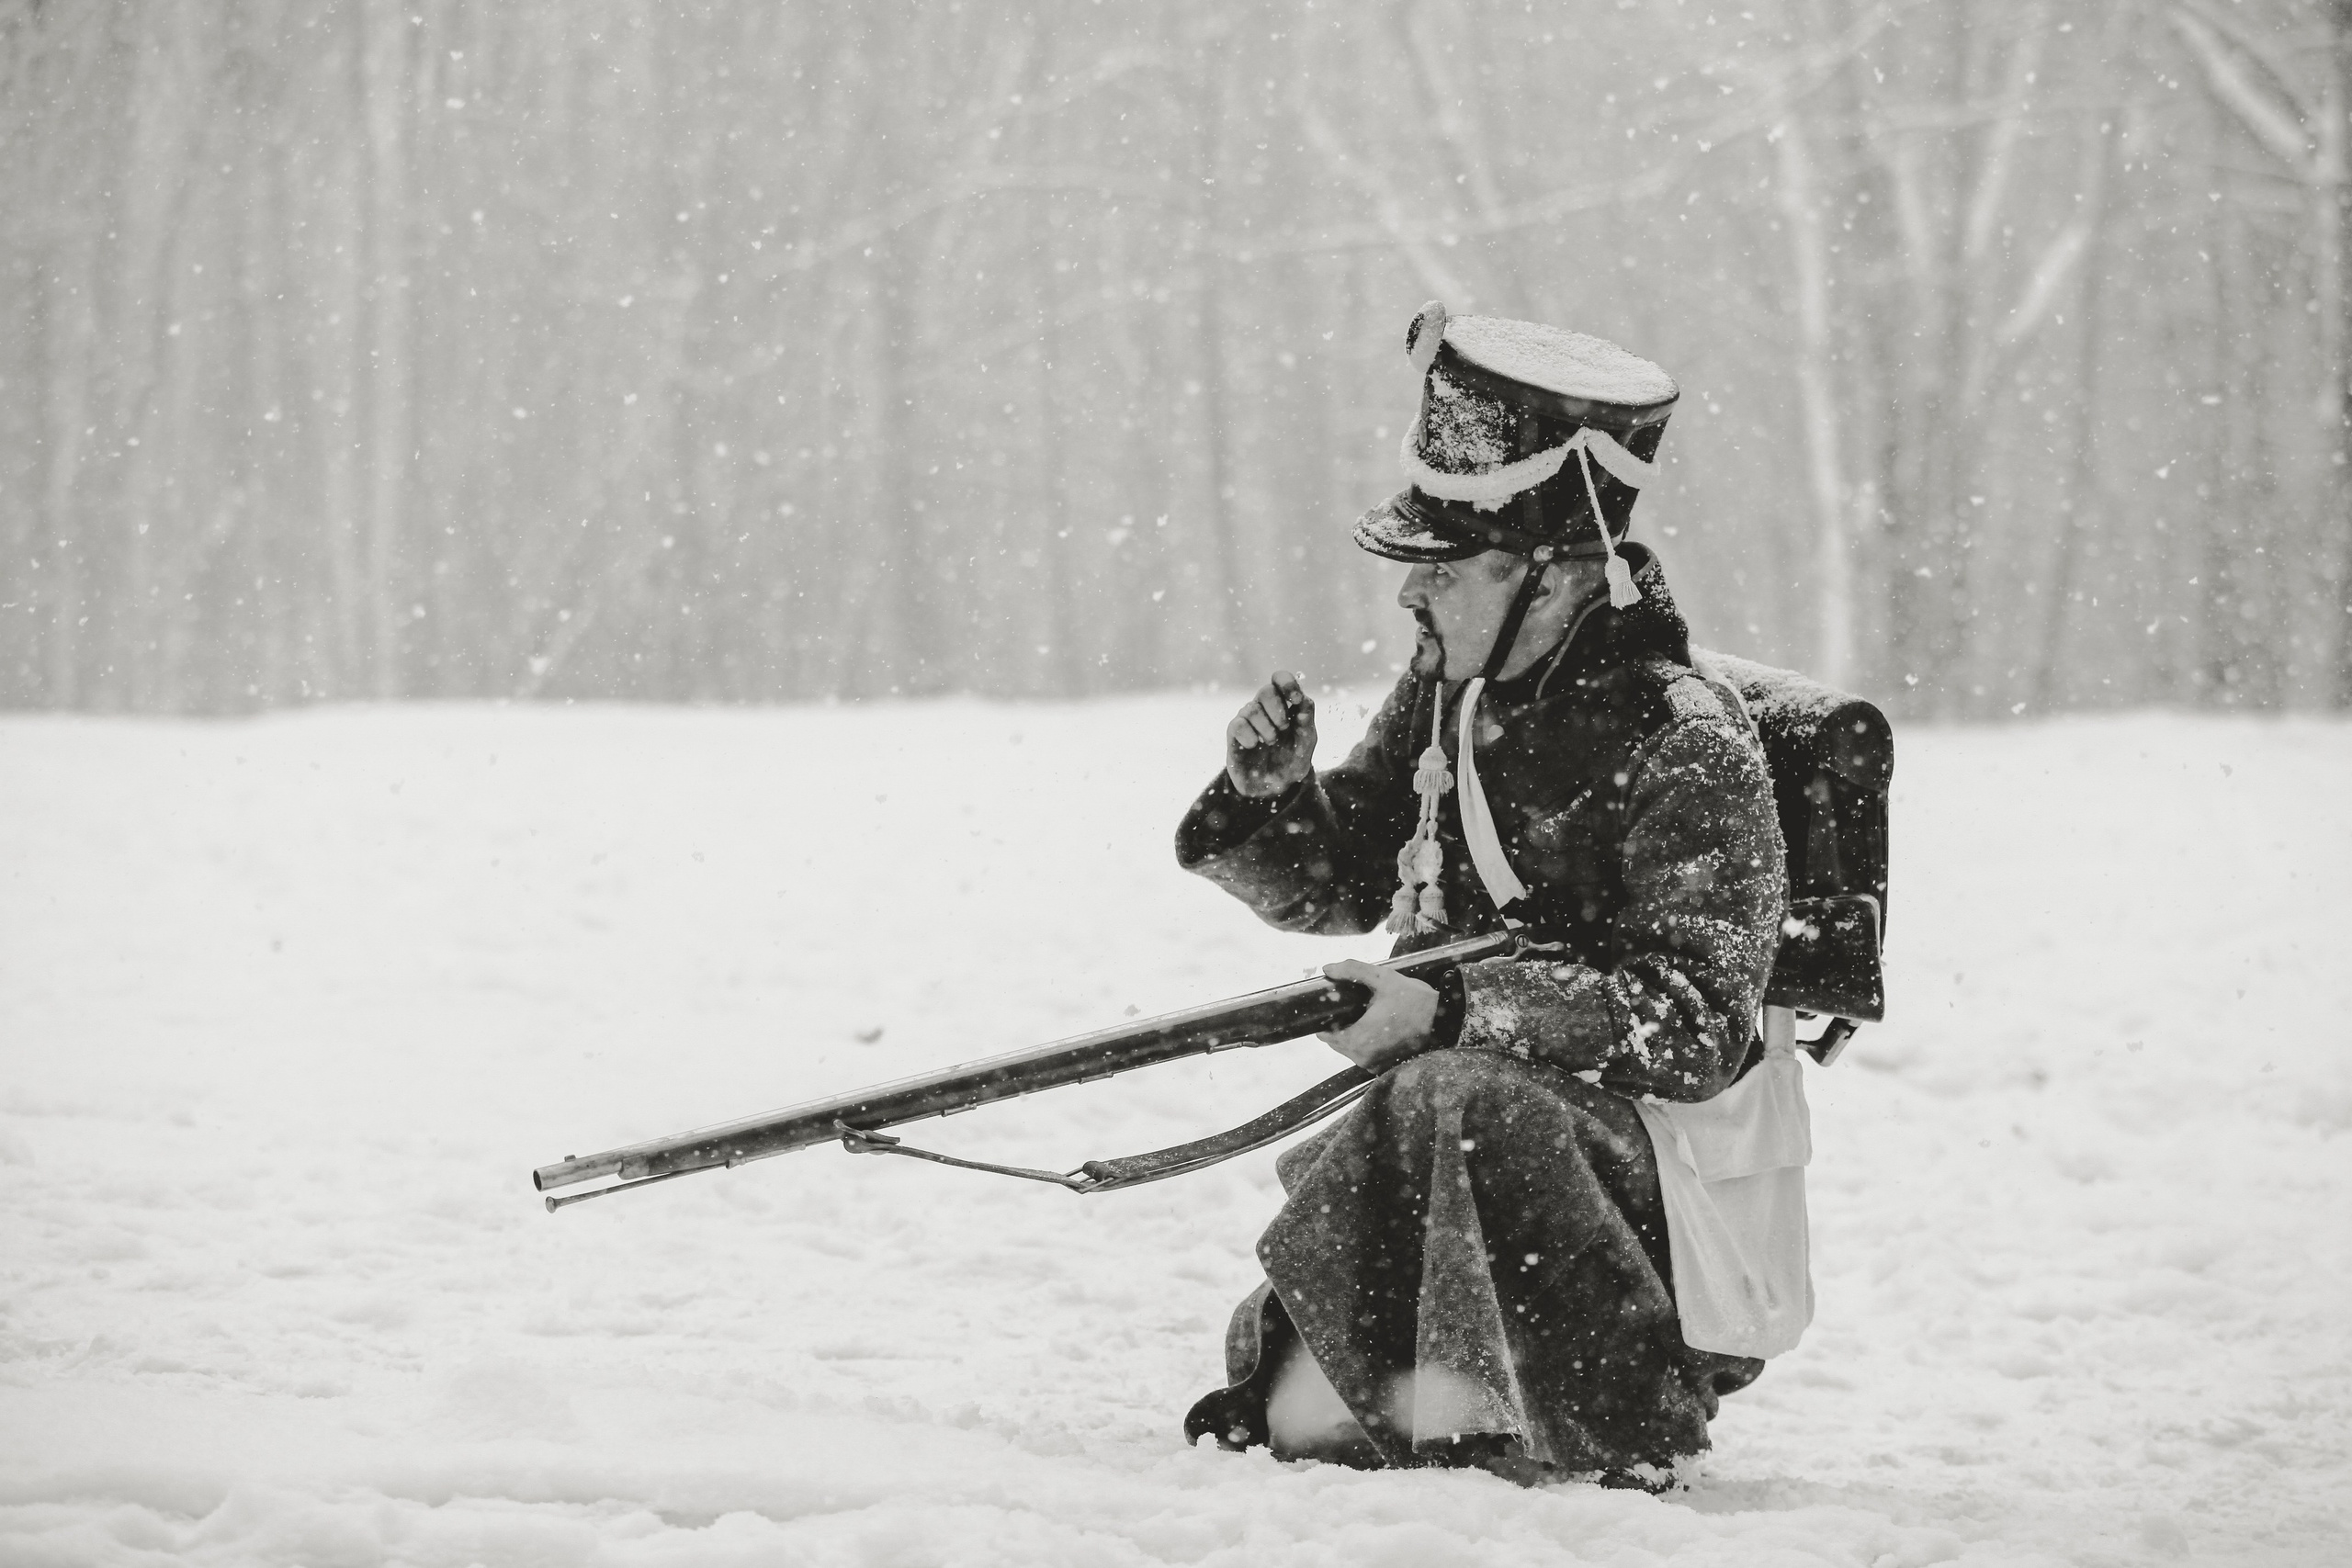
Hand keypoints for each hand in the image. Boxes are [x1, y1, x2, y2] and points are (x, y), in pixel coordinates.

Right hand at [1225, 671, 1316, 798]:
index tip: (1296, 699)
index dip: (1287, 683)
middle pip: (1266, 690)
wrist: (1272, 788)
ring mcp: (1248, 719)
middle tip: (1283, 728)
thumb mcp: (1305, 746)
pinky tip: (1254, 745)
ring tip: (1271, 742)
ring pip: (1251, 709)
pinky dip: (1249, 736)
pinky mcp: (1234, 733)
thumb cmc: (1290, 762)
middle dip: (1277, 710)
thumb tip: (1304, 702)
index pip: (1281, 679)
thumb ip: (1307, 724)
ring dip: (1266, 728)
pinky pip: (1238, 724)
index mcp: (1285, 705)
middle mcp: (1265, 708)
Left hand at [1316, 959, 1438, 1071]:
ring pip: (1352, 1051)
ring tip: (1368, 1017)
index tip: (1336, 1008)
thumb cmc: (1415, 1000)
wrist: (1445, 1021)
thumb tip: (1327, 968)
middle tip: (1354, 1009)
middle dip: (1341, 1027)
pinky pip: (1367, 1056)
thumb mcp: (1383, 978)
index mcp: (1359, 1039)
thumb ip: (1352, 970)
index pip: (1326, 1036)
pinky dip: (1368, 1044)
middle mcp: (1364, 1057)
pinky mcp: (1387, 1067)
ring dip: (1354, 1036)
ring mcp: (1376, 1065)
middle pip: (1338, 1044)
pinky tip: (1379, 1028)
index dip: (1327, 1021)